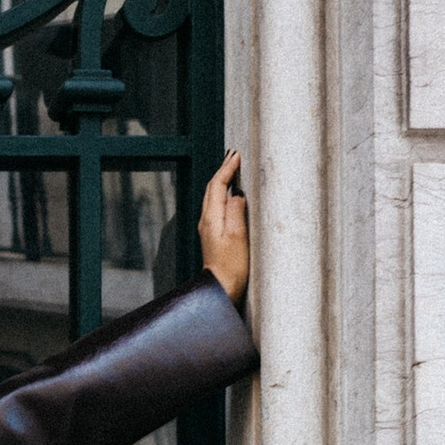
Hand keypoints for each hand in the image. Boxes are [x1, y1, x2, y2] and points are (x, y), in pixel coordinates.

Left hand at [198, 149, 249, 306]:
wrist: (220, 289)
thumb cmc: (232, 267)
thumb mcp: (238, 236)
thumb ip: (236, 210)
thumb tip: (236, 193)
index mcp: (211, 217)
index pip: (217, 185)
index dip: (227, 168)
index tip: (236, 154)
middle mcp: (206, 221)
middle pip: (211, 188)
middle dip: (222, 170)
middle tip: (233, 156)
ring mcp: (208, 229)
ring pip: (212, 197)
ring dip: (221, 181)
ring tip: (231, 170)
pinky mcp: (213, 236)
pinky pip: (216, 207)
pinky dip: (222, 194)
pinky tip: (230, 196)